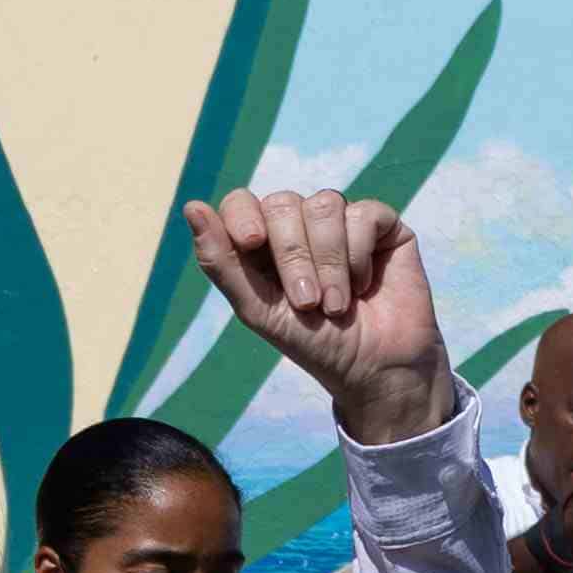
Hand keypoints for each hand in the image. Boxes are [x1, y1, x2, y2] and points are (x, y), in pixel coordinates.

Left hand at [186, 187, 454, 442]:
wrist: (373, 370)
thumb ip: (222, 262)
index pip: (241, 202)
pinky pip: (363, 214)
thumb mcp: (259, 310)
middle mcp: (301, 223)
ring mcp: (342, 220)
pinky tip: (364, 286)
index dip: (242, 216)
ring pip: (324, 204)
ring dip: (329, 262)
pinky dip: (359, 256)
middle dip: (293, 256)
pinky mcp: (381, 225)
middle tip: (307, 303)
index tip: (250, 244)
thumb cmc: (315, 344)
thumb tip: (191, 206)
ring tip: (336, 306)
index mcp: (264, 241)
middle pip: (282, 202)